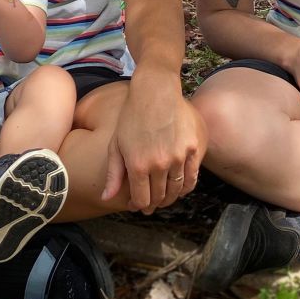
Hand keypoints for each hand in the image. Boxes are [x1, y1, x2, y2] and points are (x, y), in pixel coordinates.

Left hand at [102, 81, 204, 213]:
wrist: (155, 92)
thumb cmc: (131, 117)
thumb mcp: (116, 145)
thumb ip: (113, 174)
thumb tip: (106, 199)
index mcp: (137, 164)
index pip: (142, 199)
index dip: (139, 206)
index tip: (138, 205)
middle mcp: (159, 164)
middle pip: (160, 197)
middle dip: (154, 204)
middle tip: (151, 205)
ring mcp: (178, 156)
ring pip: (177, 190)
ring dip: (170, 198)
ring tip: (165, 197)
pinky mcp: (193, 148)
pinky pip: (192, 177)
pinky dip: (186, 187)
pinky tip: (179, 187)